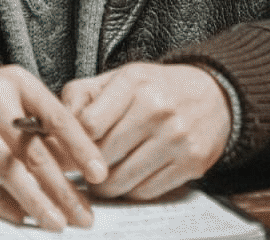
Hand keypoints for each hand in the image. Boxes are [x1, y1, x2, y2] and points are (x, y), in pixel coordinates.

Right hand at [0, 64, 108, 229]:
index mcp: (18, 82)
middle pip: (35, 151)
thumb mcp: (12, 98)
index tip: (99, 175)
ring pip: (9, 169)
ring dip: (37, 202)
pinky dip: (1, 202)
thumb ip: (40, 123)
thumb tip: (78, 166)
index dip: (81, 148)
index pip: (57, 117)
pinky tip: (19, 216)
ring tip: (56, 223)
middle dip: (63, 189)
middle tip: (83, 215)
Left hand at [60, 62, 230, 199]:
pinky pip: (147, 191)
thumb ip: (81, 95)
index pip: (88, 124)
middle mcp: (157, 109)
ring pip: (122, 179)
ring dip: (105, 185)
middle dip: (87, 165)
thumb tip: (54, 124)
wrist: (215, 94)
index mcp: (133, 82)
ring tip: (101, 177)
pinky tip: (129, 177)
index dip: (72, 141)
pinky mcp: (192, 163)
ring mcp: (177, 138)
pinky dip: (131, 190)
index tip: (68, 147)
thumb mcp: (118, 78)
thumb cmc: (156, 88)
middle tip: (82, 167)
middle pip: (103, 155)